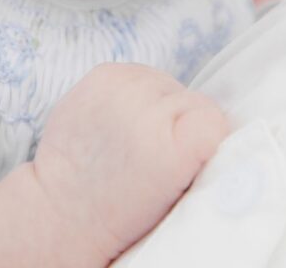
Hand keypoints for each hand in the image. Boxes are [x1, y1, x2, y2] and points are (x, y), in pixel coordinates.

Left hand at [32, 63, 227, 261]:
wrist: (63, 208)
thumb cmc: (125, 213)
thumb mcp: (178, 195)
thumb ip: (201, 155)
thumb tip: (223, 125)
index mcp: (169, 151)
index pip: (217, 118)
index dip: (211, 135)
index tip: (197, 154)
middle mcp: (144, 112)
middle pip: (194, 98)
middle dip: (184, 120)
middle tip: (163, 151)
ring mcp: (120, 89)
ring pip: (167, 82)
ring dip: (161, 103)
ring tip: (140, 134)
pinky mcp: (102, 74)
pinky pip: (140, 72)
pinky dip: (138, 92)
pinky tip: (124, 117)